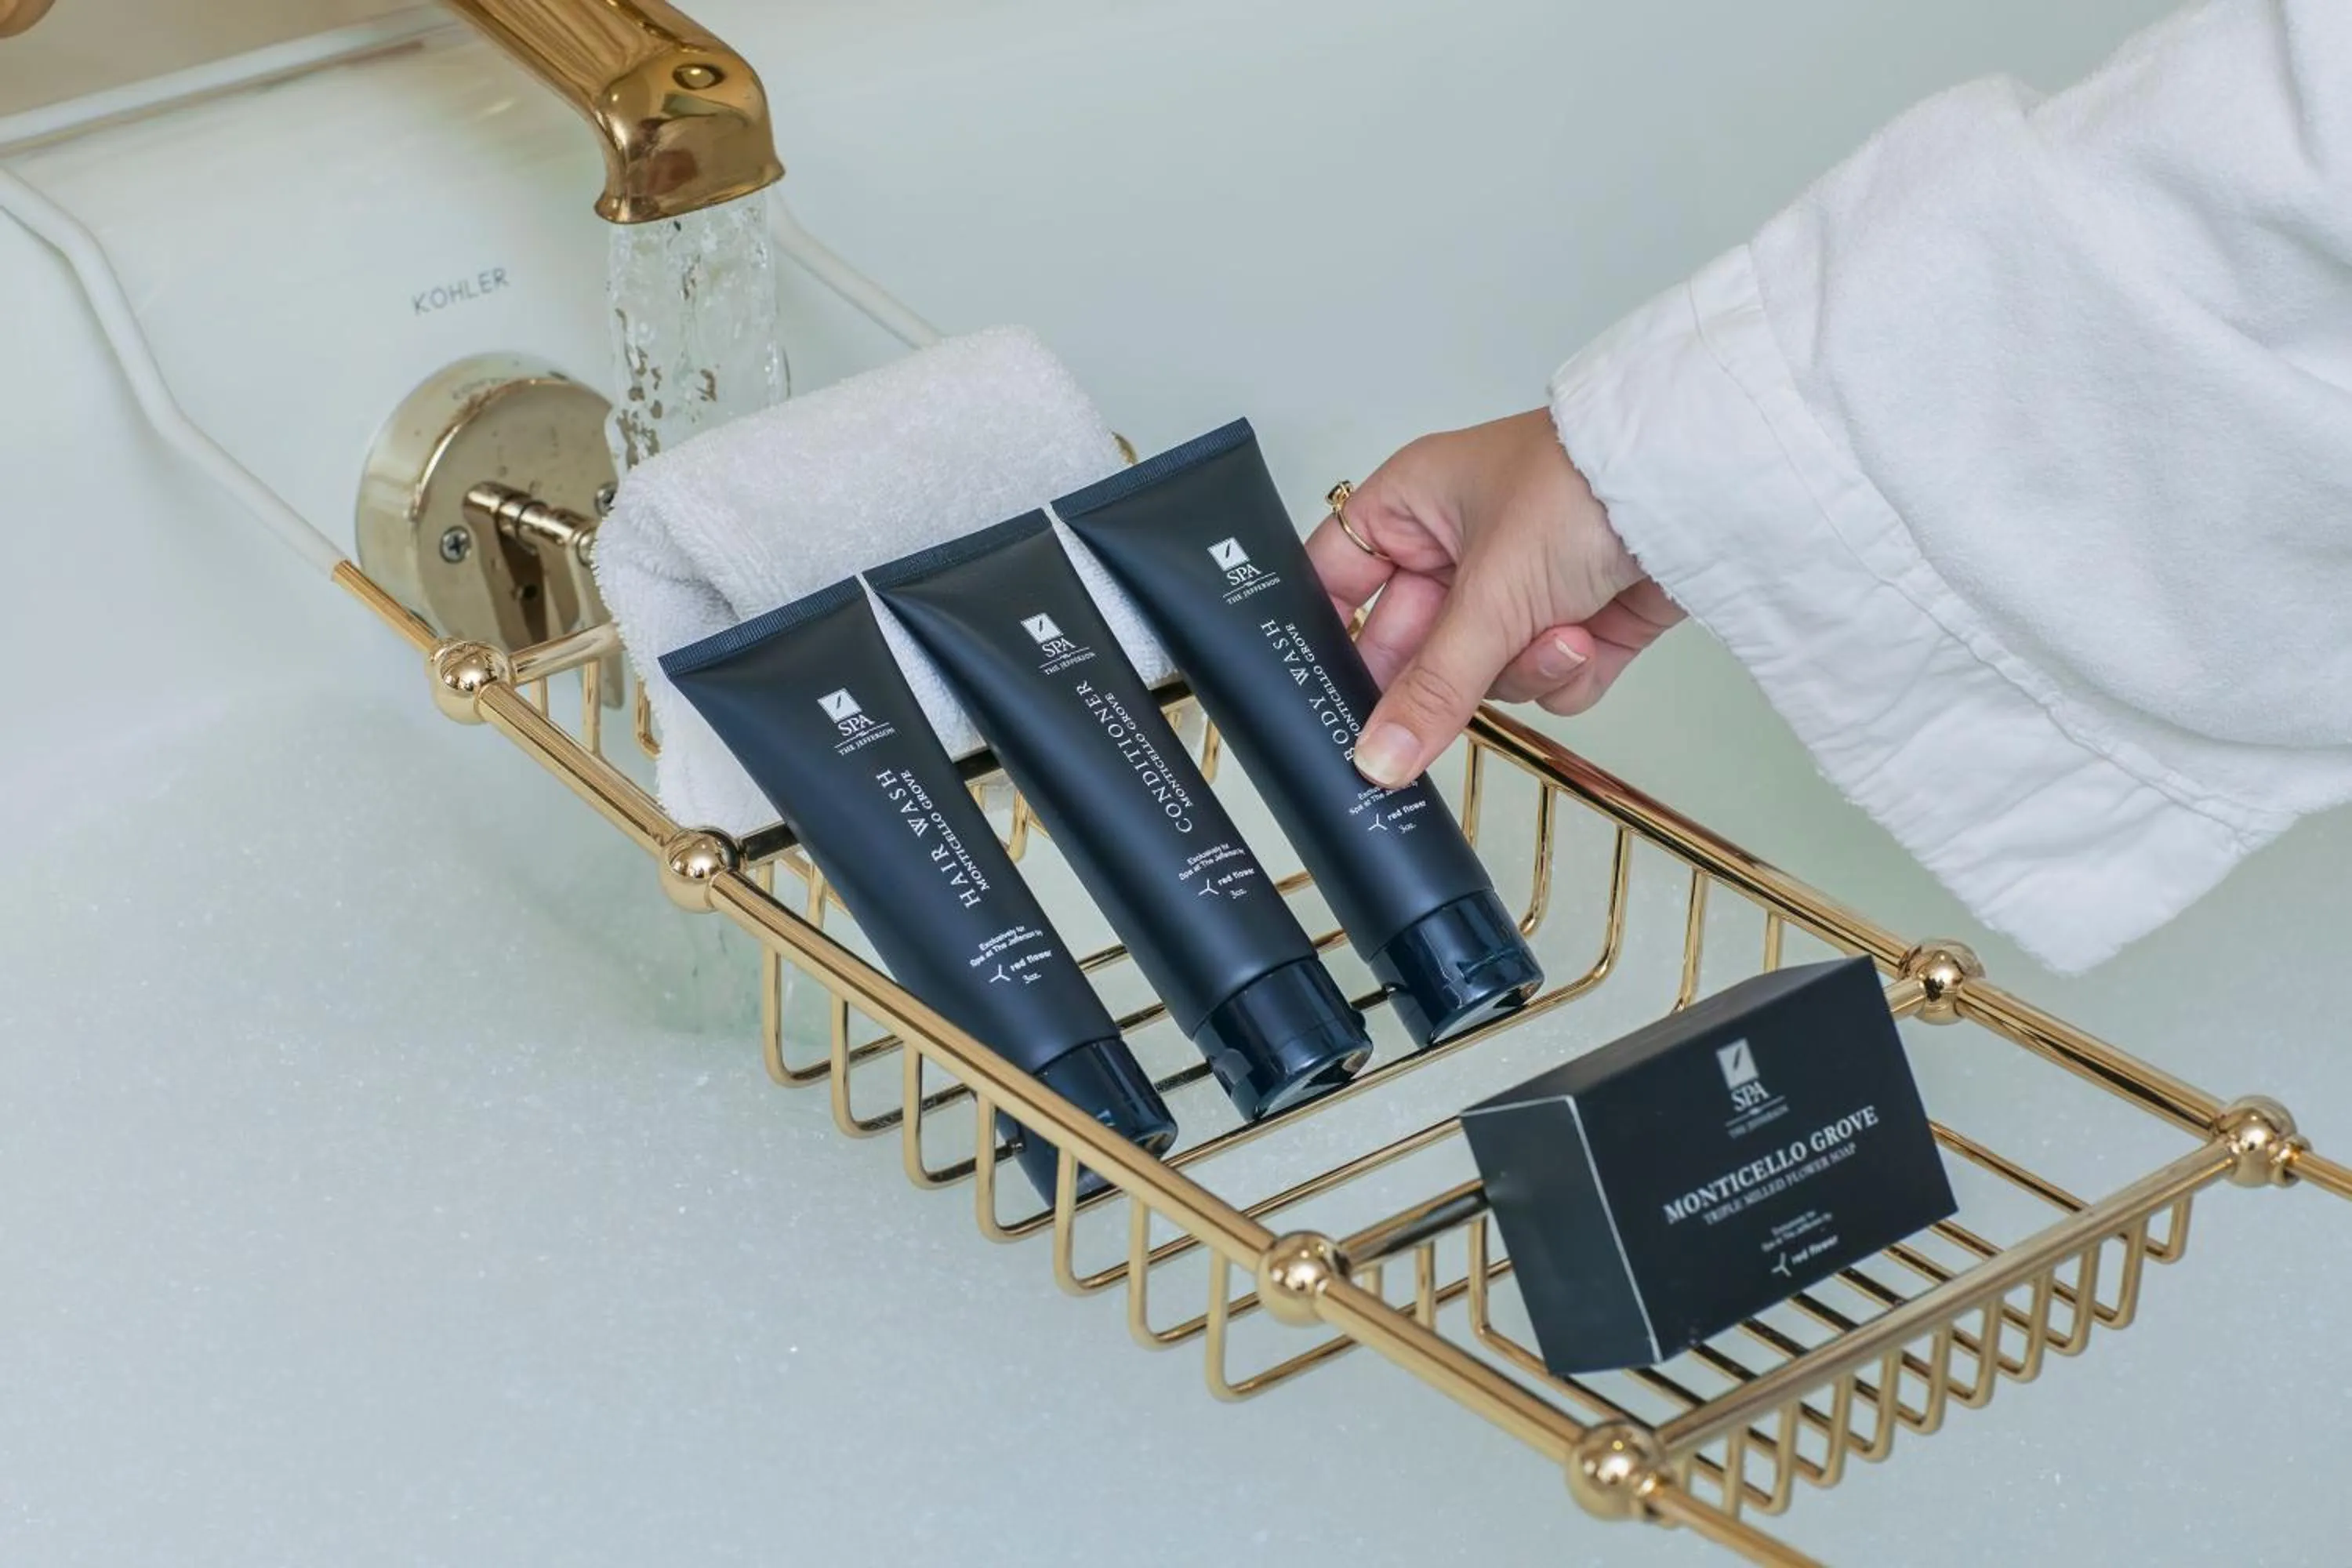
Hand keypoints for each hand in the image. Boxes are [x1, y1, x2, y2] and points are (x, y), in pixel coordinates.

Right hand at [1305, 408, 1682, 786]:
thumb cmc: (1587, 485)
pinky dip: (1569, 671)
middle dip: (1452, 673)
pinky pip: (1542, 682)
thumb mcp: (1490, 595)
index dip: (1327, 640)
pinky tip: (1593, 634)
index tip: (1329, 700)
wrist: (1707, 486)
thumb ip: (1431, 688)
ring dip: (1523, 668)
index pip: (1337, 583)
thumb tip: (1378, 759)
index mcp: (1413, 507)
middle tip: (1454, 696)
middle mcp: (1457, 546)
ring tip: (1562, 631)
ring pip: (1483, 677)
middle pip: (1413, 649)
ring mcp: (1516, 587)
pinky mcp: (1573, 621)